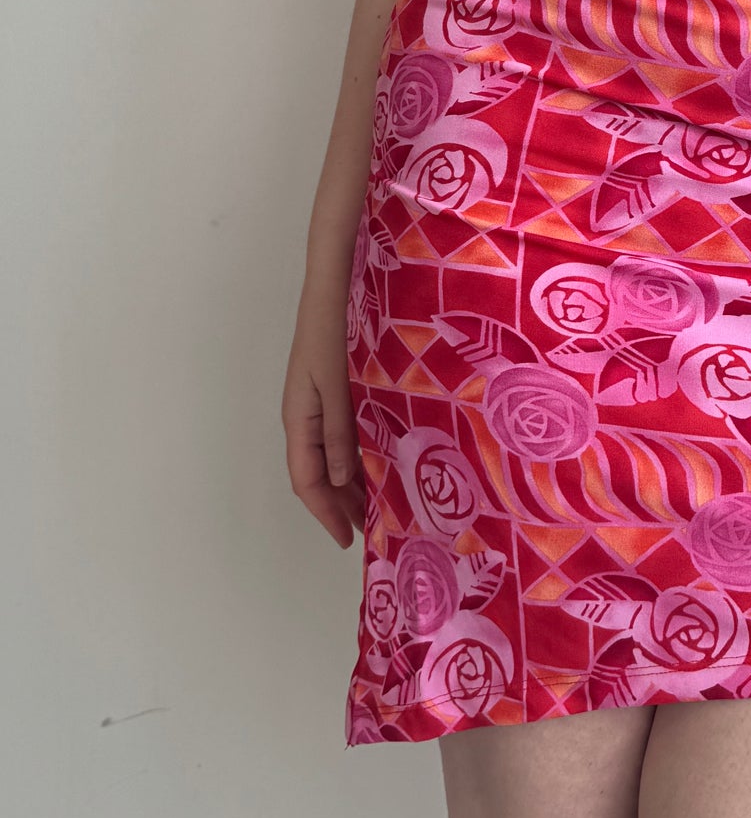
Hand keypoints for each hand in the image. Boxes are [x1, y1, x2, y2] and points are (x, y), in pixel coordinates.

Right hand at [283, 275, 366, 548]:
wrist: (337, 277)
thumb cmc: (336, 326)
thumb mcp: (338, 384)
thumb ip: (337, 432)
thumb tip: (335, 481)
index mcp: (299, 416)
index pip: (306, 480)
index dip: (325, 513)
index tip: (349, 539)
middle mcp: (307, 412)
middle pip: (317, 471)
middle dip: (340, 503)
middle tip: (371, 527)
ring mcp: (322, 397)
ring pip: (332, 452)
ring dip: (351, 479)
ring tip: (380, 502)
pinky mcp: (339, 383)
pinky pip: (344, 430)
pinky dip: (359, 451)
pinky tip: (383, 456)